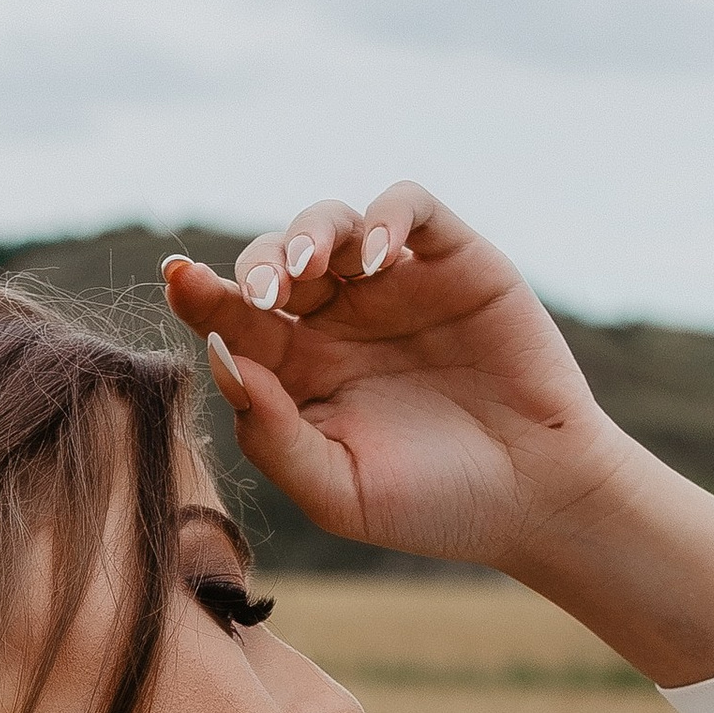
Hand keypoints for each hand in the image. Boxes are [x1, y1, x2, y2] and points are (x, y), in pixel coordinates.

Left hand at [162, 186, 624, 580]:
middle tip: (260, 296)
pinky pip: (409, 206)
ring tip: (308, 270)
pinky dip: (386, 217)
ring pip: (331, 223)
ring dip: (308, 233)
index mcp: (298, 369)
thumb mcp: (336, 490)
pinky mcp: (453, 259)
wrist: (536, 499)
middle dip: (255, 266)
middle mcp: (338, 318)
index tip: (177, 282)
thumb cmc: (433, 505)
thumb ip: (271, 433)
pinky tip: (379, 258)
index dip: (198, 292)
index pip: (232, 316)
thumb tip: (221, 354)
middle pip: (274, 260)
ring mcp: (395, 283)